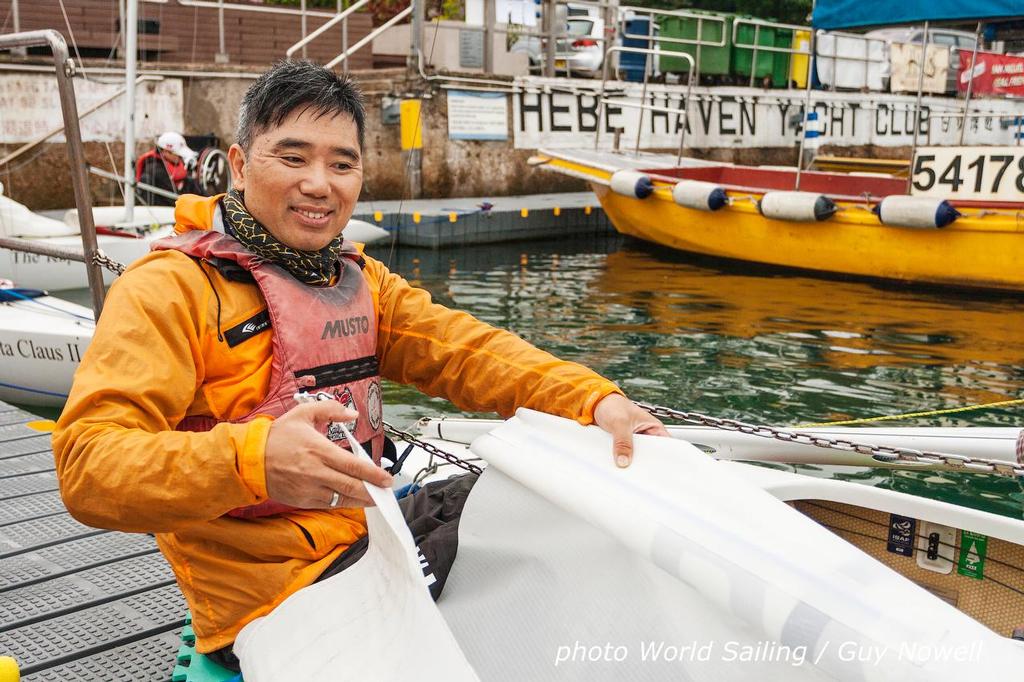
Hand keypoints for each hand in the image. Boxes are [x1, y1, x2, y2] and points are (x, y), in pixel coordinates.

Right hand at [264, 400, 392, 508]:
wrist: (249, 459)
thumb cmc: (277, 436)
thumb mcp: (303, 414)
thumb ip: (330, 410)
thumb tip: (352, 414)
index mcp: (319, 450)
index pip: (353, 465)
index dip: (374, 474)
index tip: (387, 478)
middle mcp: (316, 472)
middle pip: (352, 486)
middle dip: (373, 490)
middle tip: (386, 490)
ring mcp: (309, 489)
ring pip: (342, 499)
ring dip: (360, 500)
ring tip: (374, 497)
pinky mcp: (302, 500)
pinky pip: (328, 505)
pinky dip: (343, 503)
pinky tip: (353, 499)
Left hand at [592, 393, 669, 467]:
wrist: (594, 404)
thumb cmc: (612, 405)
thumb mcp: (620, 422)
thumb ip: (622, 441)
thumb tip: (624, 461)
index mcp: (654, 427)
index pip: (666, 446)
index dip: (665, 458)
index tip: (659, 469)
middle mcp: (646, 435)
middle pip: (651, 456)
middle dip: (645, 463)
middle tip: (639, 470)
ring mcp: (634, 442)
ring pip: (637, 458)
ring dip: (631, 462)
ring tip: (627, 468)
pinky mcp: (623, 446)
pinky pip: (625, 457)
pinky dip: (621, 460)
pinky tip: (617, 464)